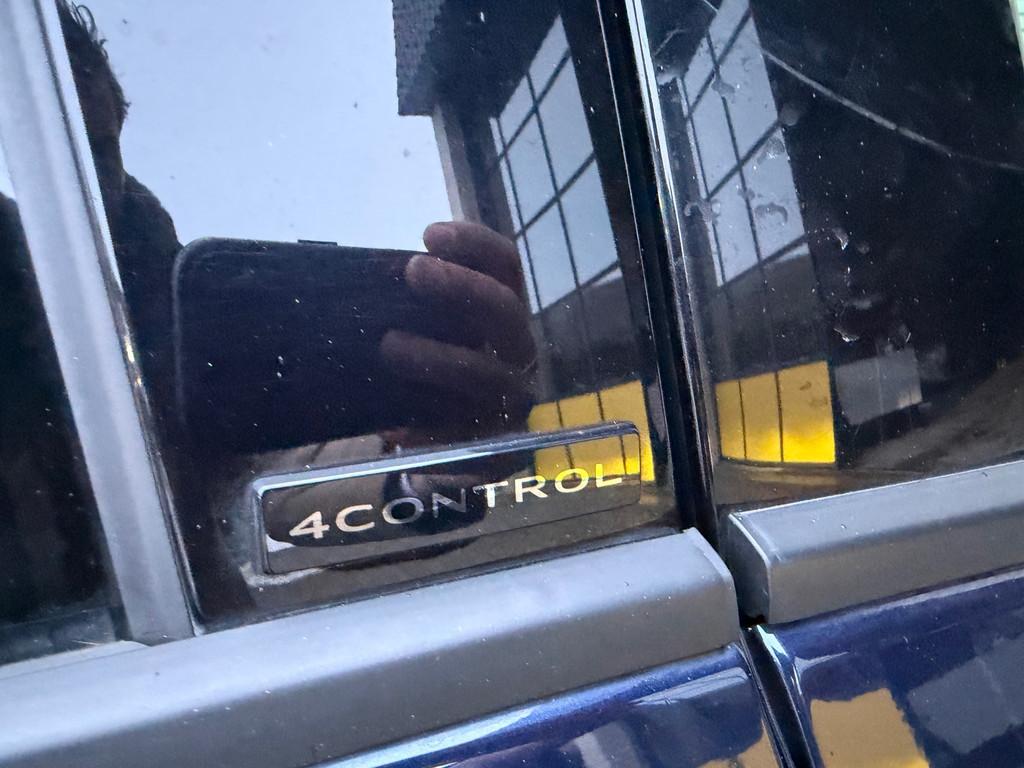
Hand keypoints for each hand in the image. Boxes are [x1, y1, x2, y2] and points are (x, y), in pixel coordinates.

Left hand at [380, 221, 536, 443]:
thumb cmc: (427, 375)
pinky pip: (471, 442)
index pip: (505, 265)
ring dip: (438, 356)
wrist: (443, 450)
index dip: (474, 244)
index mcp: (502, 315)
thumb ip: (409, 308)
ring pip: (486, 374)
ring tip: (388, 346)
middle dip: (462, 286)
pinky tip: (397, 432)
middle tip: (414, 272)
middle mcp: (517, 353)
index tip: (429, 235)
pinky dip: (431, 435)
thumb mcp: (423, 333)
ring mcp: (511, 403)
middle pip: (506, 310)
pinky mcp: (497, 452)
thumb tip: (356, 281)